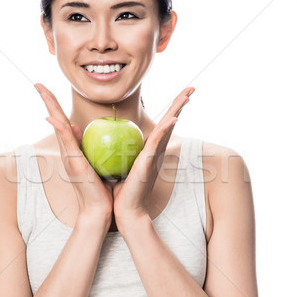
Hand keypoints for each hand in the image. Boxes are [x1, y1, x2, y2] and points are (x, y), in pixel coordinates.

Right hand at [34, 83, 113, 224]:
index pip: (63, 122)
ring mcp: (68, 156)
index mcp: (73, 149)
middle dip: (47, 100)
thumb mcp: (98, 164)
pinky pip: (66, 141)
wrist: (99, 209)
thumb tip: (87, 132)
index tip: (48, 90)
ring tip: (42, 90)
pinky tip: (53, 116)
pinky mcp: (73, 162)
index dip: (55, 106)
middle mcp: (67, 150)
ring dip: (49, 107)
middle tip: (38, 83)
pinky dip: (59, 128)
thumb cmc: (102, 188)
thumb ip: (91, 149)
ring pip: (57, 126)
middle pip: (55, 119)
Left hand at [111, 87, 194, 229]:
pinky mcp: (149, 162)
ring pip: (168, 128)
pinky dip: (166, 130)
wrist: (125, 209)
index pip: (162, 124)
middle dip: (180, 104)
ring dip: (178, 111)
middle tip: (192, 88)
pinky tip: (172, 120)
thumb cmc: (120, 189)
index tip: (179, 95)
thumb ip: (116, 149)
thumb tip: (104, 134)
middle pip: (170, 121)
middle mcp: (156, 150)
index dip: (171, 109)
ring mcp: (155, 156)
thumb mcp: (117, 163)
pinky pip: (157, 143)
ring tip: (187, 95)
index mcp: (150, 149)